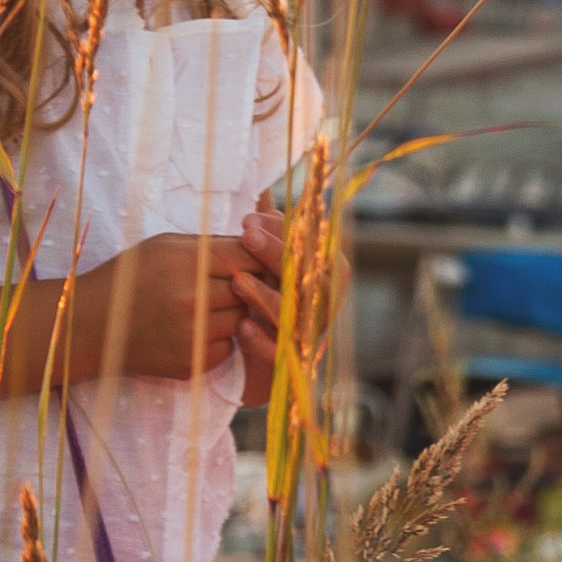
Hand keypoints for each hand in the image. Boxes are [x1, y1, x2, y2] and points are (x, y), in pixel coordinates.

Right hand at [75, 235, 255, 382]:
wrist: (89, 325)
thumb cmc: (129, 277)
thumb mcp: (165, 245)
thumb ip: (212, 244)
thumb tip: (257, 242)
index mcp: (188, 263)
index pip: (248, 257)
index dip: (256, 256)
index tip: (254, 258)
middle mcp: (192, 299)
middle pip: (250, 289)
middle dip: (247, 284)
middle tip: (232, 282)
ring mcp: (192, 335)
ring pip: (241, 319)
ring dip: (234, 312)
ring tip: (210, 304)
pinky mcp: (190, 363)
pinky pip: (228, 347)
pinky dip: (221, 339)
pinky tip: (198, 328)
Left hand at [230, 210, 349, 404]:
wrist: (247, 359)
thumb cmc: (259, 299)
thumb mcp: (261, 263)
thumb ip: (268, 234)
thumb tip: (262, 197)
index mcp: (323, 273)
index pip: (314, 247)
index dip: (285, 232)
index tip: (251, 219)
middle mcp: (322, 303)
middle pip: (309, 276)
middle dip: (277, 254)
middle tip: (246, 235)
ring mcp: (308, 334)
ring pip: (299, 315)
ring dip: (269, 296)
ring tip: (238, 282)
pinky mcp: (289, 364)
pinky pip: (281, 354)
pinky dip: (262, 340)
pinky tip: (241, 327)